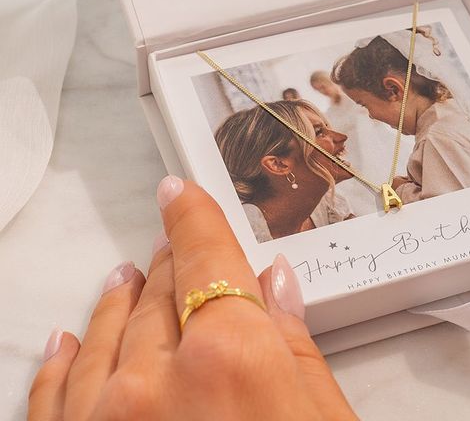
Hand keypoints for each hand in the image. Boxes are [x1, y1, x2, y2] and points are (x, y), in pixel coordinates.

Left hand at [28, 176, 357, 420]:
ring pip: (106, 334)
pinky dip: (61, 360)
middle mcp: (156, 383)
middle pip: (162, 291)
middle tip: (174, 240)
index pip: (207, 256)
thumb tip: (275, 283)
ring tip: (129, 276)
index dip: (193, 217)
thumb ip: (292, 344)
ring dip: (120, 300)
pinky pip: (53, 399)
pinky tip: (65, 340)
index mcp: (231, 356)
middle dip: (172, 260)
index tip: (181, 194)